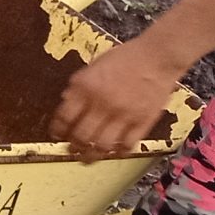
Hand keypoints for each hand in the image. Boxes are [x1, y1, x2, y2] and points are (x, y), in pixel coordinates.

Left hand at [51, 38, 187, 162]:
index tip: (57, 135)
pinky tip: (114, 152)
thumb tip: (66, 103)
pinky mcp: (142, 122)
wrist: (157, 57)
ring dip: (92, 155)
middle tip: (72, 150)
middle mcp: (101, 103)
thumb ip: (79, 86)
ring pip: (102, 145)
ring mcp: (123, 115)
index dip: (58, 130)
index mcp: (85, 87)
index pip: (64, 117)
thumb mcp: (93, 66)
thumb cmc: (125, 58)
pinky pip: (127, 145)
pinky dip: (118, 152)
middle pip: (81, 135)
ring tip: (88, 158)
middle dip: (73, 147)